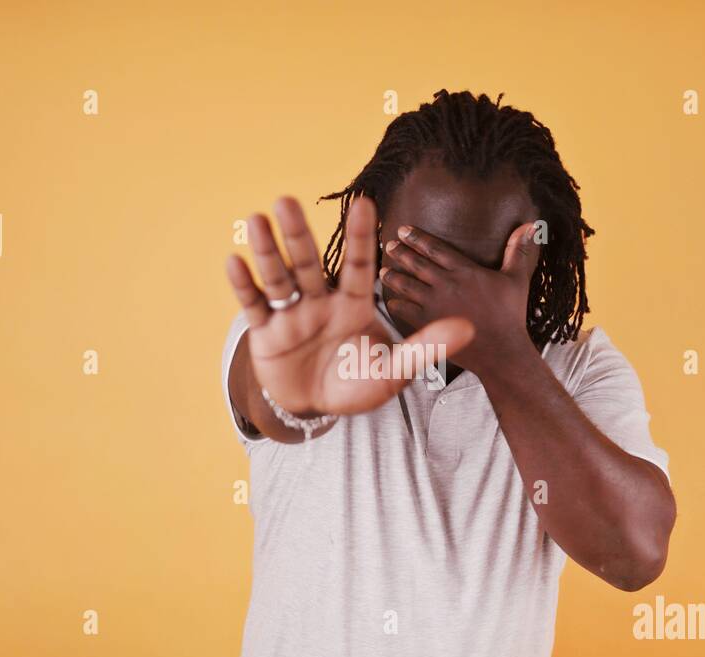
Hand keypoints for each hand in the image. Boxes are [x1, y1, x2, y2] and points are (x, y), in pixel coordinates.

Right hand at [224, 196, 474, 415]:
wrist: (316, 408)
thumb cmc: (356, 384)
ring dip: (268, 251)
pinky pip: (254, 306)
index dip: (362, 236)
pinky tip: (234, 261)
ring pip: (280, 278)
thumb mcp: (394, 371)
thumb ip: (426, 347)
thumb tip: (469, 326)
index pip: (360, 266)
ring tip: (257, 221)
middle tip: (288, 200)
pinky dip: (244, 286)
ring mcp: (291, 314)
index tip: (365, 202)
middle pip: (310, 263)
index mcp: (353, 304)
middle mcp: (320, 301)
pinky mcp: (266, 332)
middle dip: (299, 234)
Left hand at [379, 221, 540, 377]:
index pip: (435, 248)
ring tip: (384, 271)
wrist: (502, 352)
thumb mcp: (517, 279)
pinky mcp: (429, 324)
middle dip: (401, 252)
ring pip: (407, 285)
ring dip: (393, 277)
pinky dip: (396, 305)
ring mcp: (435, 305)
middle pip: (417, 263)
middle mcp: (447, 284)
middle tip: (390, 245)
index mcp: (465, 271)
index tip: (404, 230)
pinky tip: (389, 301)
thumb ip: (519, 251)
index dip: (417, 238)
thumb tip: (532, 225)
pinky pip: (405, 311)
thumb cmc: (511, 315)